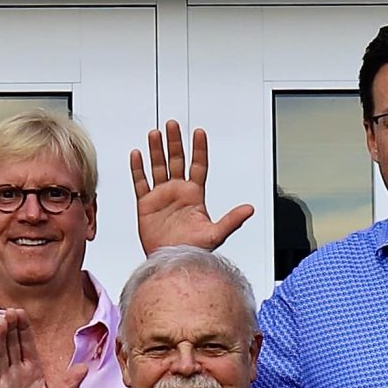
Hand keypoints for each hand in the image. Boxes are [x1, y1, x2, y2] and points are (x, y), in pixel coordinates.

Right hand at [0, 308, 91, 387]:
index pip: (26, 344)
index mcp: (32, 372)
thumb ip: (68, 386)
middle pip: (11, 345)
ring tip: (0, 324)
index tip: (21, 312)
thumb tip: (83, 368)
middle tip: (9, 311)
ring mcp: (4, 382)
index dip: (23, 328)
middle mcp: (17, 374)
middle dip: (10, 327)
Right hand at [130, 121, 252, 253]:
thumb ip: (232, 220)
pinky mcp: (145, 204)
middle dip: (174, 142)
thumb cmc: (192, 250)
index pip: (198, 166)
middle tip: (172, 125)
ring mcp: (161, 196)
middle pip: (176, 160)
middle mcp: (177, 192)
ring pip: (158, 167)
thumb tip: (250, 209)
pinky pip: (141, 182)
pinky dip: (138, 168)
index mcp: (194, 195)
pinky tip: (137, 154)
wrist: (170, 261)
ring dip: (156, 150)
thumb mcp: (216, 234)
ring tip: (154, 133)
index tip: (199, 133)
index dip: (199, 149)